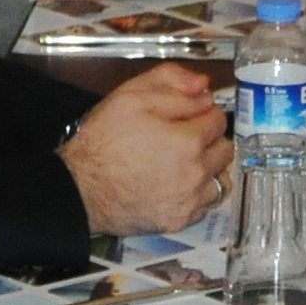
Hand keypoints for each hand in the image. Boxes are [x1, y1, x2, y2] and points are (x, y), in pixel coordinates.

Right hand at [61, 64, 232, 234]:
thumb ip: (170, 84)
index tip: (189, 115)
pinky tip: (177, 184)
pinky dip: (198, 193)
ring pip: (220, 179)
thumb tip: (202, 85)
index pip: (218, 118)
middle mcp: (195, 172)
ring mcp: (189, 199)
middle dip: (210, 139)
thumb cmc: (102, 144)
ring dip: (209, 168)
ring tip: (183, 163)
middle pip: (225, 149)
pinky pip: (206, 204)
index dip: (202, 112)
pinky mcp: (180, 220)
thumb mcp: (130, 98)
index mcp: (188, 139)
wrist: (80, 190)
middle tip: (185, 137)